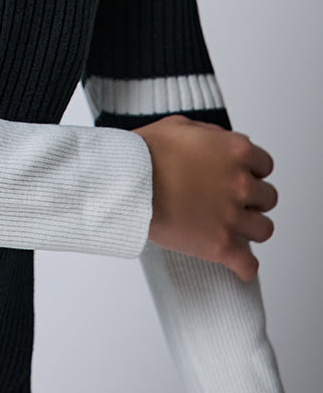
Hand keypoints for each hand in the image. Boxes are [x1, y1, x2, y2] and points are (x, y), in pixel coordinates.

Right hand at [132, 114, 277, 281]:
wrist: (125, 181)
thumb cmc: (146, 153)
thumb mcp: (181, 125)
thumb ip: (211, 134)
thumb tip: (222, 144)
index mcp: (236, 151)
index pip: (265, 165)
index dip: (250, 170)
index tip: (237, 176)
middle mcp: (241, 183)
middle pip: (268, 197)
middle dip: (251, 199)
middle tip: (230, 200)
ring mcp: (232, 216)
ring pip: (264, 229)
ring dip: (250, 228)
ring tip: (232, 227)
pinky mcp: (220, 245)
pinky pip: (249, 265)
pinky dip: (244, 266)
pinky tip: (235, 260)